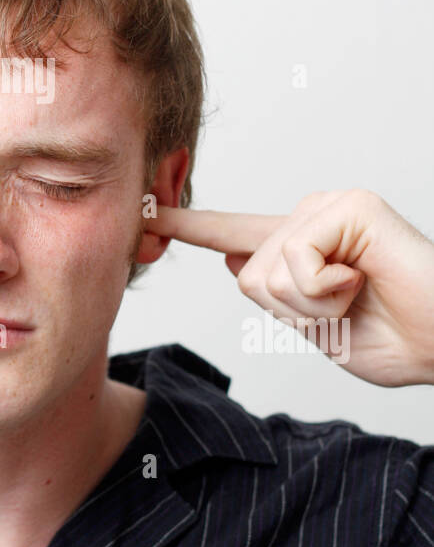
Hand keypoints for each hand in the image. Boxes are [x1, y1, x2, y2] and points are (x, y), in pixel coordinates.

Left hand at [143, 188, 433, 385]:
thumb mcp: (320, 329)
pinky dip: (326, 290)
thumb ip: (277, 297)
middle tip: (347, 309)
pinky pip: (296, 261)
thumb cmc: (401, 339)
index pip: (234, 234)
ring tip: (360, 296)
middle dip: (292, 311)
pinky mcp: (349, 206)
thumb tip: (235, 258)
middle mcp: (313, 217)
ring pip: (267, 272)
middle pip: (248, 274)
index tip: (146, 213)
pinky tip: (363, 281)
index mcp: (304, 246)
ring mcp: (331, 207)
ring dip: (313, 305)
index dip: (189, 227)